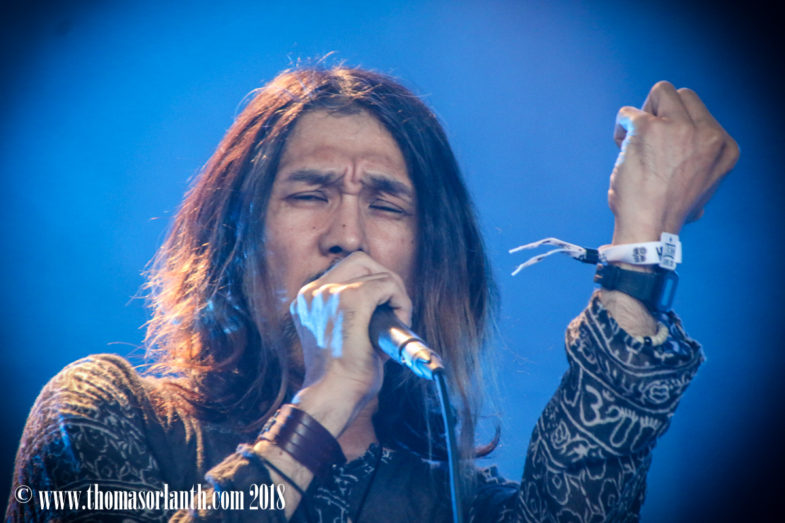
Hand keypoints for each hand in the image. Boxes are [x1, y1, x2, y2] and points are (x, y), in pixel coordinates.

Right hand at [289, 251, 412, 412]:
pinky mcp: (350, 300)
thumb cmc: (340, 376)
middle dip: (385, 280)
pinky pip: (387, 284)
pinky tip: (401, 319)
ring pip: (376, 270)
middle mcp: (313, 292)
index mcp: (308, 299)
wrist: (332, 395)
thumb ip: (355, 313)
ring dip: (395, 292)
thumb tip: (386, 301)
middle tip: (394, 308)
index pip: (345, 270)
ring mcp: (329, 293)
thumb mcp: (340, 336)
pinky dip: (401, 300)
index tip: (381, 309)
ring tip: (398, 318)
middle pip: (360, 261)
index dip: (371, 283)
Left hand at [609, 81, 738, 243]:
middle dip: (661, 112)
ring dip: (643, 114)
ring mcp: (679, 128)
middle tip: (647, 140)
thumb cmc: (668, 210)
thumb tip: (686, 151)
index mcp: (724, 147)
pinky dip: (621, 127)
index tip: (665, 150)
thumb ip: (699, 158)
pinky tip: (621, 147)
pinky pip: (628, 112)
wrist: (649, 227)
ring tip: (635, 141)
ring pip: (660, 92)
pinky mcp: (649, 128)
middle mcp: (707, 134)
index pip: (700, 112)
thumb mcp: (702, 184)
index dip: (677, 126)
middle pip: (682, 96)